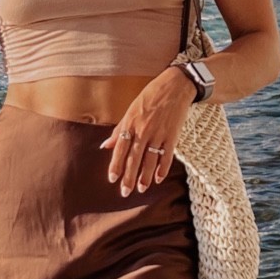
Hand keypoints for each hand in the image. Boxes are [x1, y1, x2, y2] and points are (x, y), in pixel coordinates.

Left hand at [100, 70, 194, 195]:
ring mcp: (159, 134)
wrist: (174, 86)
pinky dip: (163, 169)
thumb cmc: (150, 96)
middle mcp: (144, 131)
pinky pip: (167, 156)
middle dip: (129, 177)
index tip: (112, 179)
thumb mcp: (130, 110)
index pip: (121, 149)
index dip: (116, 165)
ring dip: (145, 176)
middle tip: (125, 192)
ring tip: (141, 189)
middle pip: (134, 158)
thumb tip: (104, 146)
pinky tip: (158, 179)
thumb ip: (118, 130)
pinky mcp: (172, 136)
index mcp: (131, 124)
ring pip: (150, 160)